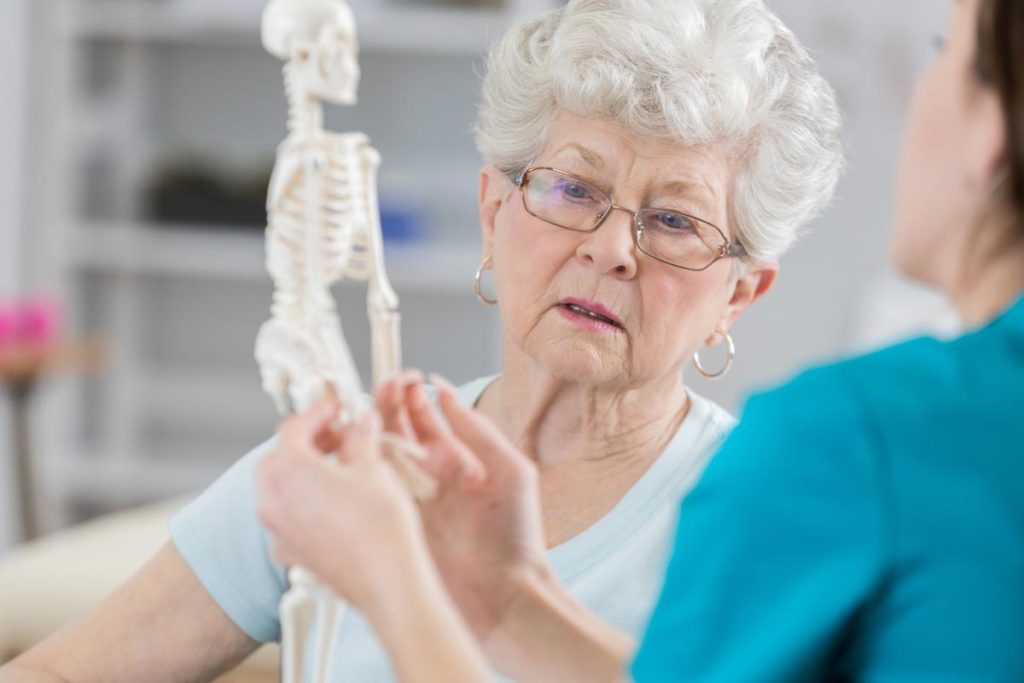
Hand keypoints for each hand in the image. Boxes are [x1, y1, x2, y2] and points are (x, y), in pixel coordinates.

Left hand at [256, 401, 432, 616]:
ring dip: (304, 472)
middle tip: (339, 437)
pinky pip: (287, 517)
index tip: (339, 409)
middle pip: (279, 457)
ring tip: (339, 469)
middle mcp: (270, 498)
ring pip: (279, 488)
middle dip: (307, 442)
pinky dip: (303, 504)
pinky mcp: (289, 552)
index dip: (318, 413)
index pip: (294, 427)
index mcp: (286, 469)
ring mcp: (276, 529)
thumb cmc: (379, 521)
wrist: (386, 580)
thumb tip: (360, 421)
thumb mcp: (372, 466)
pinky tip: (333, 505)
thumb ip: (359, 437)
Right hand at [374, 374, 550, 641]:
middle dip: (385, 404)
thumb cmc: (517, 537)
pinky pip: (366, 492)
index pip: (423, 418)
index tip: (406, 376)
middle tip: (383, 384)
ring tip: (362, 411)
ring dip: (365, 432)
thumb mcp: (510, 471)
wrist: (506, 597)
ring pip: (374, 457)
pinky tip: (348, 450)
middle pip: (394, 430)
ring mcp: (405, 501)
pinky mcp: (390, 525)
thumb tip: (447, 391)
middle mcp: (425, 478)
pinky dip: (354, 470)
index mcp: (453, 461)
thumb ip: (477, 430)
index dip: (411, 394)